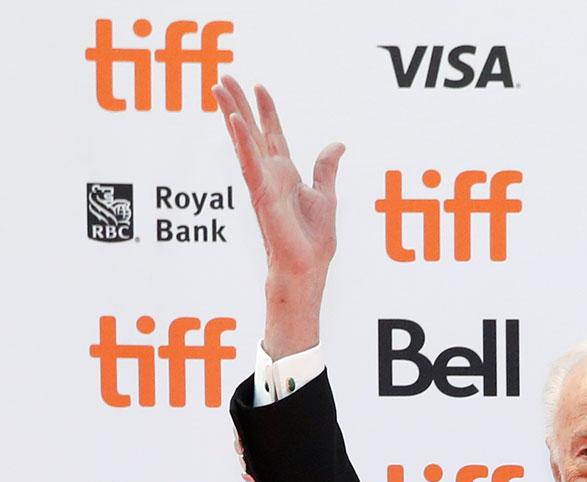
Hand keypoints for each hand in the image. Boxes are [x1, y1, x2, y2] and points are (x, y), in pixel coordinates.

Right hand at [212, 76, 343, 289]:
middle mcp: (270, 175)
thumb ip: (326, 169)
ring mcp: (262, 183)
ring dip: (231, 113)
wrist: (307, 269)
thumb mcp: (326, 197)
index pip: (273, 134)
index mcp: (285, 175)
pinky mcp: (261, 194)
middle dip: (239, 103)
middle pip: (252, 131)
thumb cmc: (313, 242)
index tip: (259, 86)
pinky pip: (249, 162)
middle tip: (224, 78)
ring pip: (244, 140)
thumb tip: (338, 145)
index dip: (267, 110)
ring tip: (218, 87)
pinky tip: (234, 120)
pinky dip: (242, 141)